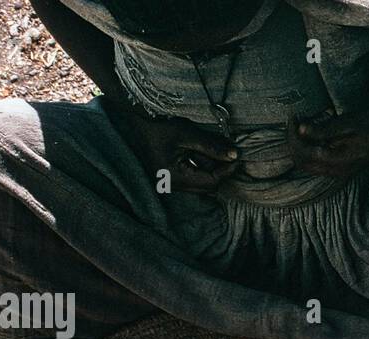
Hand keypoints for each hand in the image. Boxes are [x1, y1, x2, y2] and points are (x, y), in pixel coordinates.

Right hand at [103, 99, 238, 193]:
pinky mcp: (170, 177)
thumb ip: (211, 146)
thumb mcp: (186, 133)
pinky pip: (192, 177)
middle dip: (220, 170)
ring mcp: (170, 183)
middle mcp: (173, 186)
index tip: (237, 156)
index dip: (227, 170)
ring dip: (211, 167)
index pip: (212, 182)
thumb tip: (235, 155)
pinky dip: (201, 165)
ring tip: (215, 147)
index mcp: (176, 178)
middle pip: (208, 186)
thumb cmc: (157, 125)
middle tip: (229, 151)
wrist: (131, 122)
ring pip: (201, 182)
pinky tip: (202, 150)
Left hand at [286, 107, 368, 180]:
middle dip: (292, 141)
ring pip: (307, 165)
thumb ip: (327, 128)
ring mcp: (338, 172)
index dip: (293, 134)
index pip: (303, 152)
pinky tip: (314, 133)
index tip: (295, 116)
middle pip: (301, 162)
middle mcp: (335, 171)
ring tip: (302, 125)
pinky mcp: (340, 167)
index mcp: (337, 160)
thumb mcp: (352, 122)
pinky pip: (316, 163)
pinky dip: (309, 149)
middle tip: (295, 120)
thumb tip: (302, 129)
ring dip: (300, 146)